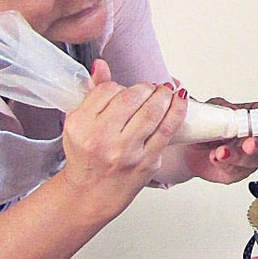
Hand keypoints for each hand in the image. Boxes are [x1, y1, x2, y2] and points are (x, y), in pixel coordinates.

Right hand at [59, 59, 187, 219]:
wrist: (92, 193)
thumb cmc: (86, 157)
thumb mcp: (78, 123)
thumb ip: (92, 93)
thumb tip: (100, 65)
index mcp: (81, 125)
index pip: (107, 91)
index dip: (120, 86)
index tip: (124, 91)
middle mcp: (102, 138)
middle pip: (132, 98)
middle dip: (146, 88)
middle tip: (150, 88)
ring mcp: (126, 151)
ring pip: (152, 112)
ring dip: (163, 95)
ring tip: (165, 92)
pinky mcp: (147, 161)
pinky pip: (167, 130)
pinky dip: (177, 111)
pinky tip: (179, 101)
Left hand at [183, 98, 257, 183]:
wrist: (188, 147)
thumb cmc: (207, 126)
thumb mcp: (212, 109)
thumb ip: (223, 108)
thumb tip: (233, 111)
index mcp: (254, 118)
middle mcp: (256, 138)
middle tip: (249, 143)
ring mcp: (248, 157)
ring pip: (251, 159)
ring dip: (237, 155)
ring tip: (221, 151)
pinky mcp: (237, 172)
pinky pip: (235, 170)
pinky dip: (225, 163)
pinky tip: (215, 158)